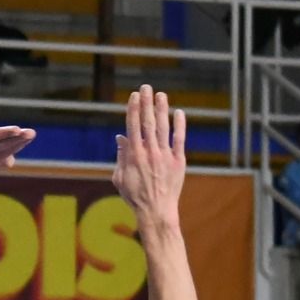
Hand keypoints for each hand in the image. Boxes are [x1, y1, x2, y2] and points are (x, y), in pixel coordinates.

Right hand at [112, 84, 186, 225]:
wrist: (156, 211)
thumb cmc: (135, 197)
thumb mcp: (120, 178)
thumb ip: (121, 156)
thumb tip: (121, 137)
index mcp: (133, 155)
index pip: (132, 126)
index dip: (133, 108)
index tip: (134, 95)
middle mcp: (149, 152)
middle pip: (148, 122)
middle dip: (147, 103)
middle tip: (147, 87)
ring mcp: (165, 156)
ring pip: (163, 127)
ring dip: (162, 109)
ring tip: (161, 95)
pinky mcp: (178, 161)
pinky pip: (179, 139)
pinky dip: (179, 125)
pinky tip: (179, 113)